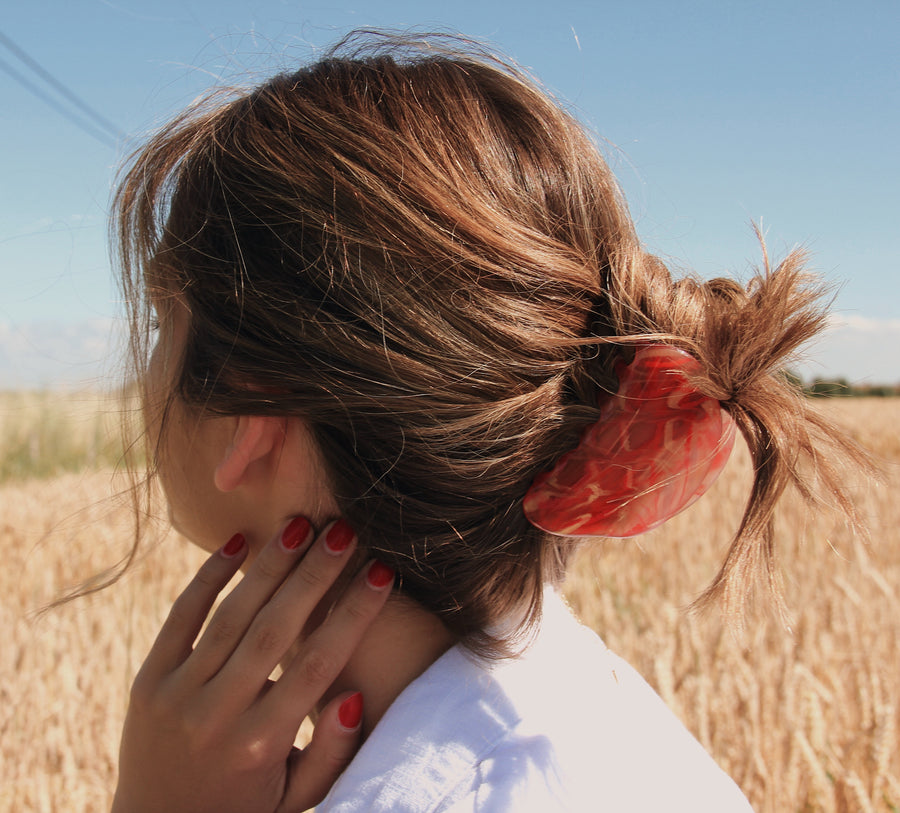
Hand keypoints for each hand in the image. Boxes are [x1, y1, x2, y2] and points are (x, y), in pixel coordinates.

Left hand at [112, 518, 393, 812]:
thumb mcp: (297, 800)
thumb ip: (331, 753)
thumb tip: (354, 693)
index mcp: (260, 746)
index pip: (317, 665)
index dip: (353, 614)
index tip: (382, 571)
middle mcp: (217, 716)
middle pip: (275, 630)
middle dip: (315, 574)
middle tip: (344, 529)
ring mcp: (176, 695)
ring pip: (231, 616)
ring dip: (269, 566)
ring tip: (301, 525)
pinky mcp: (148, 682)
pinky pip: (181, 617)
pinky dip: (208, 577)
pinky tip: (236, 541)